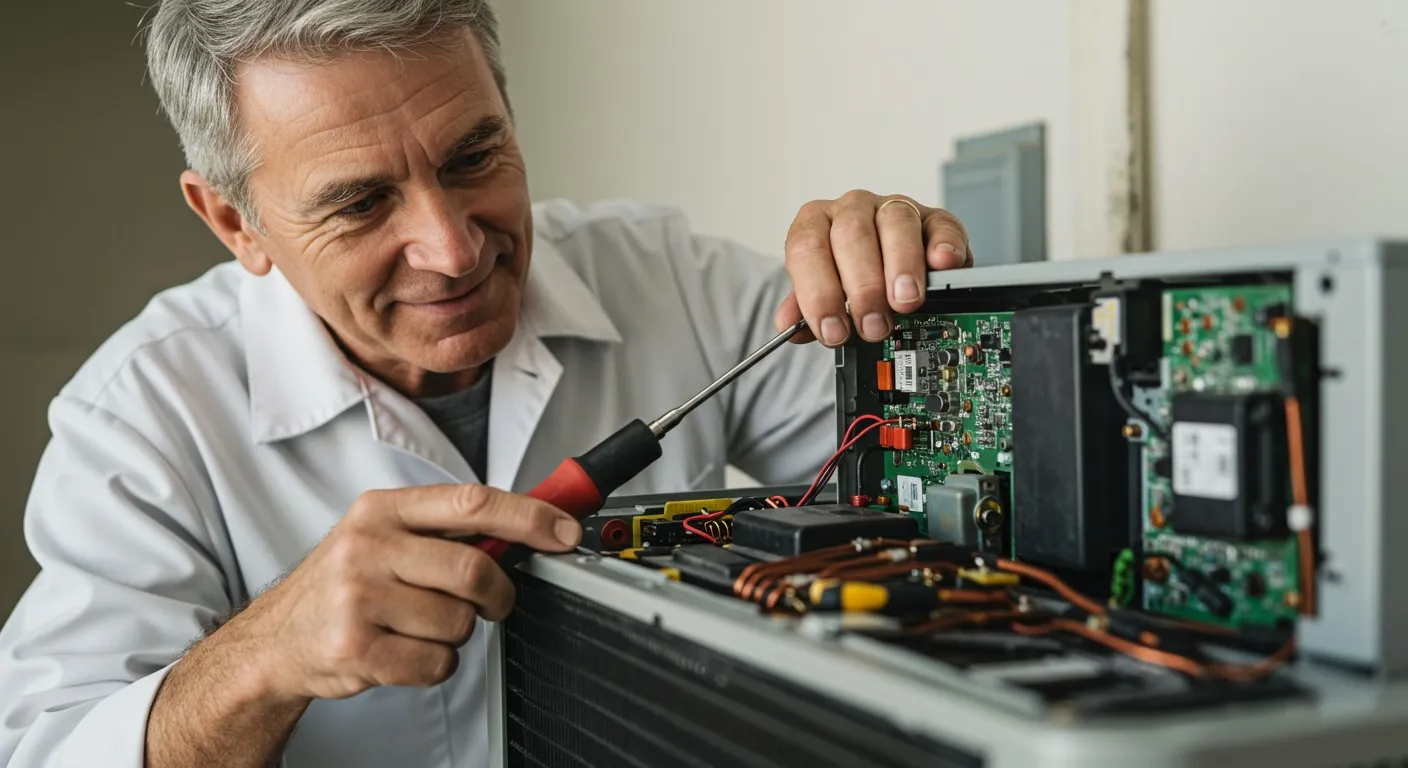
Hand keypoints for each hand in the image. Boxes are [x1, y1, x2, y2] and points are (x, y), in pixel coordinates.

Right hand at [207, 484, 581, 701]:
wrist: (277, 641)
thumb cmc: (345, 585)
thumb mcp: (385, 536)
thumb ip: (447, 529)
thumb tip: (533, 523)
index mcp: (383, 509)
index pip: (473, 503)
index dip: (530, 517)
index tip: (566, 531)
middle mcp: (368, 546)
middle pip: (475, 569)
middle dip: (497, 594)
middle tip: (491, 602)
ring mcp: (359, 598)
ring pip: (460, 622)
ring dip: (457, 634)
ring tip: (420, 626)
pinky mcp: (356, 648)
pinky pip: (437, 663)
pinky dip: (435, 665)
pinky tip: (405, 652)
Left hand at [776, 191, 972, 345]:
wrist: (886, 265)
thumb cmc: (848, 278)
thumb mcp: (823, 293)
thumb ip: (804, 309)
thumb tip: (788, 326)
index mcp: (815, 224)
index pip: (806, 249)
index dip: (818, 293)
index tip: (833, 330)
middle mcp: (852, 209)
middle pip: (851, 235)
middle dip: (862, 287)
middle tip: (873, 325)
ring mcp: (894, 208)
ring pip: (896, 223)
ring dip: (901, 267)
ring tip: (904, 303)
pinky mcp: (934, 219)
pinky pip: (941, 224)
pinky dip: (944, 245)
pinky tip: (941, 265)